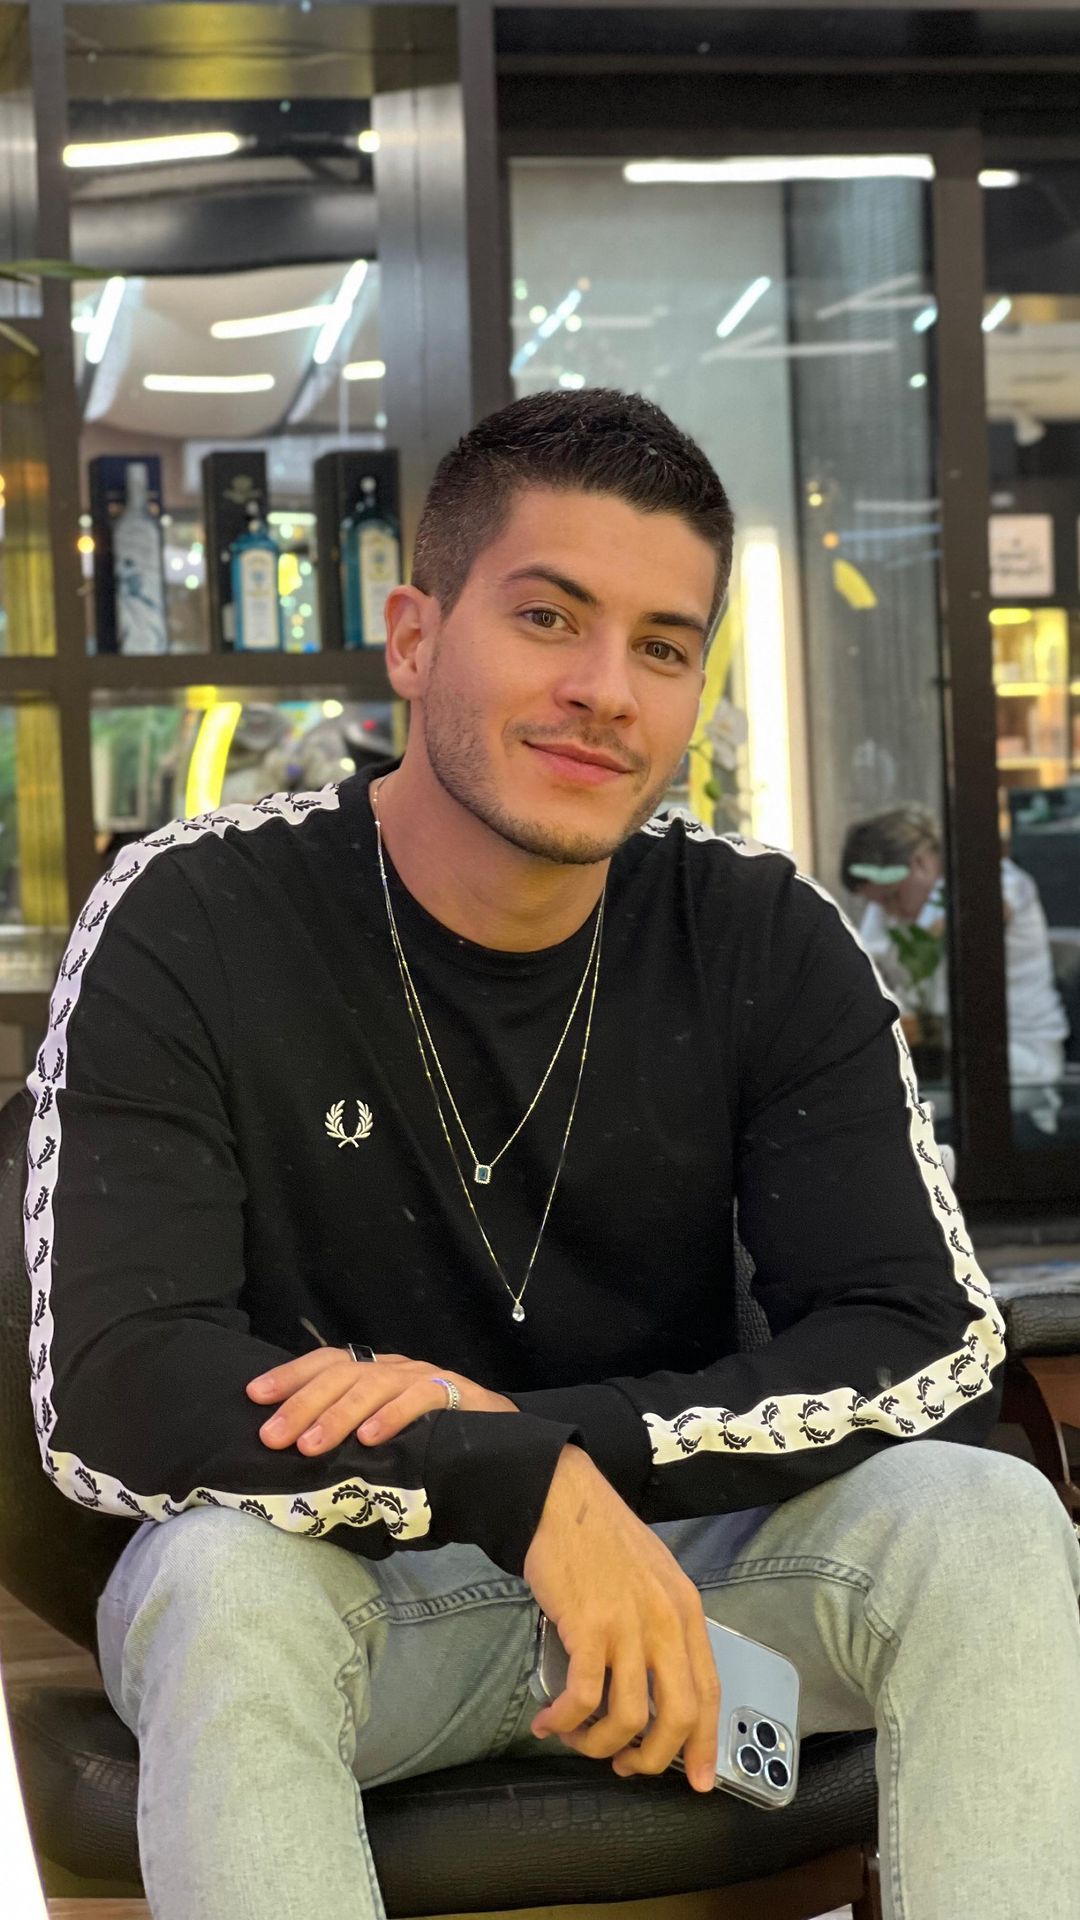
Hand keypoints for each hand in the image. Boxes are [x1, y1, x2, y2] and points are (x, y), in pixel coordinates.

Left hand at [247, 1350, 516, 1455]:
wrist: (505, 1451)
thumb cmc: (435, 1450)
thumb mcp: (385, 1443)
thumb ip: (350, 1445)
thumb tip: (295, 1464)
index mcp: (377, 1373)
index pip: (328, 1363)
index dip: (291, 1376)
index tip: (254, 1395)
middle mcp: (398, 1368)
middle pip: (343, 1373)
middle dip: (303, 1403)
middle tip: (273, 1437)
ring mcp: (428, 1377)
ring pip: (375, 1384)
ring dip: (339, 1414)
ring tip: (311, 1445)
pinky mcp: (457, 1394)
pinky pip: (421, 1398)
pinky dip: (393, 1417)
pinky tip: (371, 1439)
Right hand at [524, 1446, 718, 1793]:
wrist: (561, 1498)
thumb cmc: (602, 1536)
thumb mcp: (653, 1577)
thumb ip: (663, 1624)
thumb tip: (653, 1684)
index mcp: (686, 1611)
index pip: (708, 1691)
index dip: (703, 1742)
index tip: (698, 1779)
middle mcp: (665, 1622)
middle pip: (676, 1714)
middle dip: (652, 1756)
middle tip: (624, 1766)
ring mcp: (627, 1625)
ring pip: (626, 1716)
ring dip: (599, 1742)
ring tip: (576, 1740)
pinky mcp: (587, 1627)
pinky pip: (583, 1697)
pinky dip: (565, 1721)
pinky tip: (549, 1722)